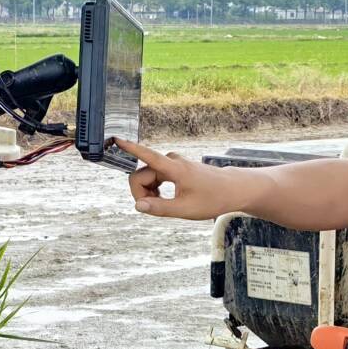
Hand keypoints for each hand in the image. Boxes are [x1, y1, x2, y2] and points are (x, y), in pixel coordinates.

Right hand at [116, 139, 247, 220]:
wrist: (232, 190)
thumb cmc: (213, 198)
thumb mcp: (186, 209)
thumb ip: (159, 208)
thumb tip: (138, 205)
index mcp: (174, 168)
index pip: (147, 155)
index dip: (130, 148)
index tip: (116, 139)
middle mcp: (171, 161)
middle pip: (141, 175)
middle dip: (142, 193)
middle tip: (155, 208)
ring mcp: (173, 164)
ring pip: (147, 177)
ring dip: (149, 192)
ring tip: (165, 205)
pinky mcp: (175, 168)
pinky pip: (155, 177)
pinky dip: (155, 190)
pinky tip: (166, 199)